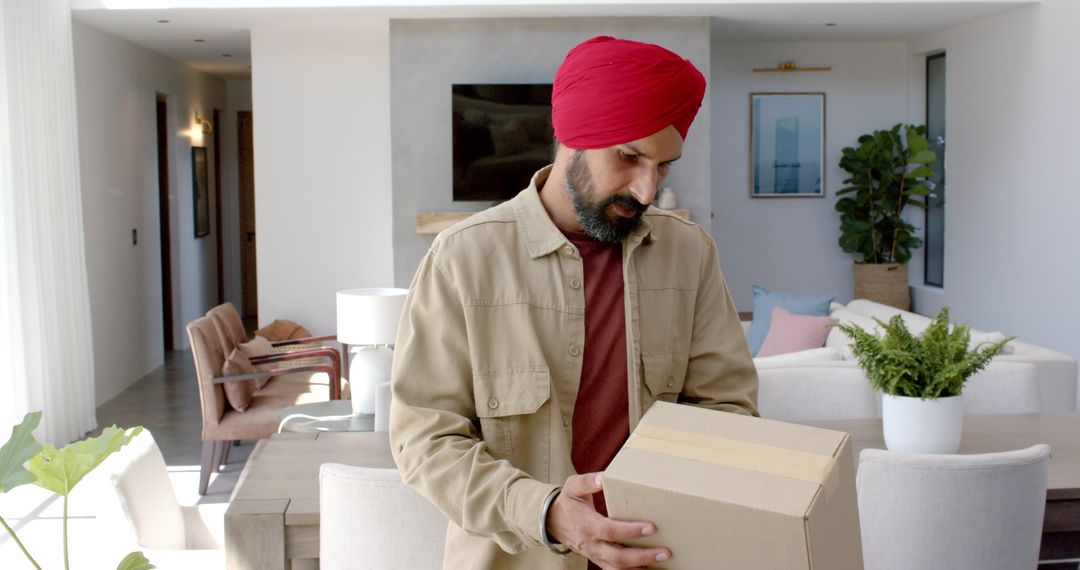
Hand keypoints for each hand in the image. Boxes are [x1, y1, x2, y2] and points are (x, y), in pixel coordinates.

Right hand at [546, 472, 670, 568]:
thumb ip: (589, 481)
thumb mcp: (573, 486)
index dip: (630, 531)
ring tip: (663, 562)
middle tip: (665, 552)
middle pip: (618, 556)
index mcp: (586, 524)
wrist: (554, 522)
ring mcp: (596, 555)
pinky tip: (653, 568)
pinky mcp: (600, 561)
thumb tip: (604, 477)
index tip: (651, 527)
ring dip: (641, 567)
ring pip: (619, 568)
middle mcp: (591, 544)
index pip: (609, 531)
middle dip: (642, 556)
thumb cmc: (568, 502)